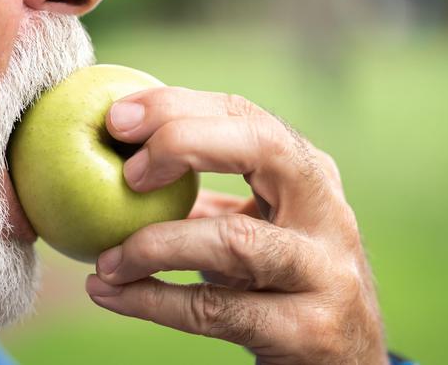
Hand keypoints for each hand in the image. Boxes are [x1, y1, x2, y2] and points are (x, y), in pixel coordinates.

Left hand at [85, 87, 387, 364]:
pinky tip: (109, 293)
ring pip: (235, 240)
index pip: (246, 116)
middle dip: (185, 142)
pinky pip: (215, 310)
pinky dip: (153, 300)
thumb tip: (120, 165)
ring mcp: (324, 271)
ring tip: (106, 260)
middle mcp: (327, 211)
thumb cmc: (281, 279)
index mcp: (309, 173)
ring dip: (155, 245)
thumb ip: (205, 198)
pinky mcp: (308, 330)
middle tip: (126, 171)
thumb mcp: (258, 227)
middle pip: (264, 148)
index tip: (118, 117)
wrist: (341, 358)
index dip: (180, 107)